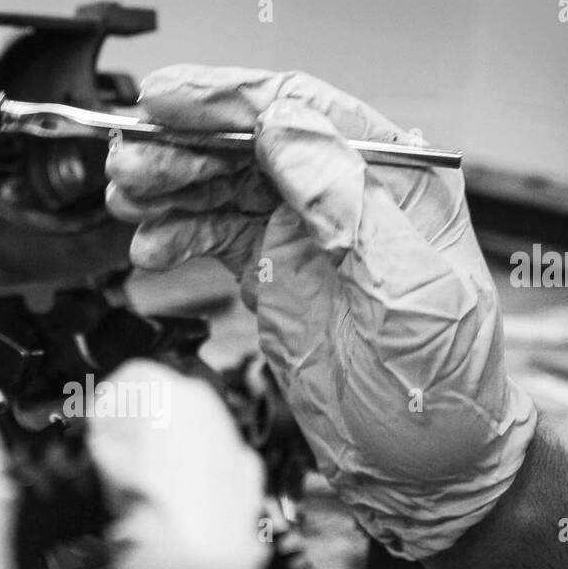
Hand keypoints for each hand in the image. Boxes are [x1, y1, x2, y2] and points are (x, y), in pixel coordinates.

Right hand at [106, 65, 536, 558]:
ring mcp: (305, 234)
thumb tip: (286, 127)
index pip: (303, 112)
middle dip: (183, 148)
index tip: (167, 99)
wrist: (427, 469)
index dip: (228, 100)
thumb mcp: (408, 293)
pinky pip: (214, 235)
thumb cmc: (442, 390)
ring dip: (169, 188)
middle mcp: (345, 197)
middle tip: (128, 164)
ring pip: (223, 186)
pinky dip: (176, 236)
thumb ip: (348, 206)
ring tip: (124, 200)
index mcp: (394, 181)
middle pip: (250, 143)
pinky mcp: (273, 274)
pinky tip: (149, 247)